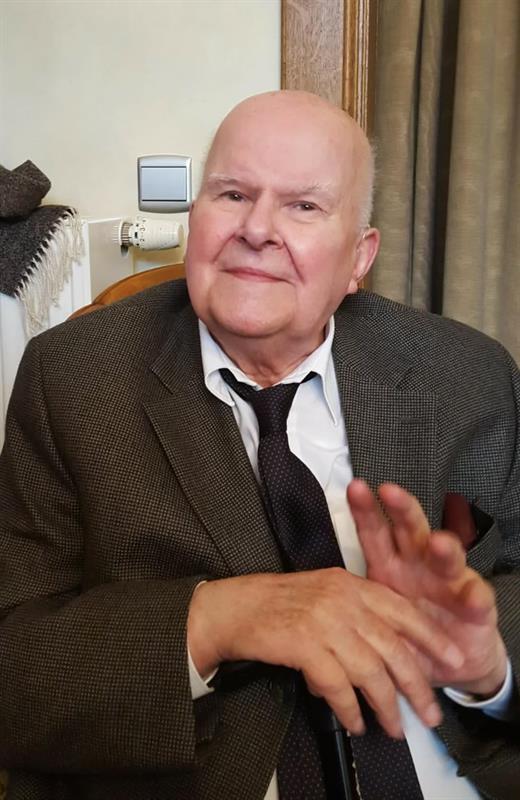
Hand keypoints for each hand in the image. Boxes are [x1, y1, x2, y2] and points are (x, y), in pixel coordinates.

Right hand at [188, 567, 465, 737]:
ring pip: (370, 670)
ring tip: (394, 728)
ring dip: (386, 705)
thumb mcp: (322, 594)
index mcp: (349, 584)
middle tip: (430, 712)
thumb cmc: (274, 603)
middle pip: (392, 646)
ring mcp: (323, 620)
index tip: (451, 659)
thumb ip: (355, 613)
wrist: (232, 608)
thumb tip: (386, 653)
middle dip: (416, 684)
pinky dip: (349, 709)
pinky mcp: (304, 644)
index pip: (401, 610)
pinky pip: (338, 685)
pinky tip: (355, 722)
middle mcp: (341, 599)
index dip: (430, 636)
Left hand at [347, 479, 507, 696]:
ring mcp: (449, 579)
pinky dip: (475, 595)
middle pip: (411, 528)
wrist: (449, 658)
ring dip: (443, 547)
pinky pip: (476, 595)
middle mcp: (419, 563)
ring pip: (447, 554)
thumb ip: (350, 605)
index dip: (365, 509)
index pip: (375, 530)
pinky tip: (471, 595)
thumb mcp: (375, 615)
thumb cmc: (406, 631)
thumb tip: (309, 596)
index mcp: (390, 563)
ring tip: (436, 543)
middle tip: (391, 493)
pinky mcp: (475, 603)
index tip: (355, 488)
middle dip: (402, 509)